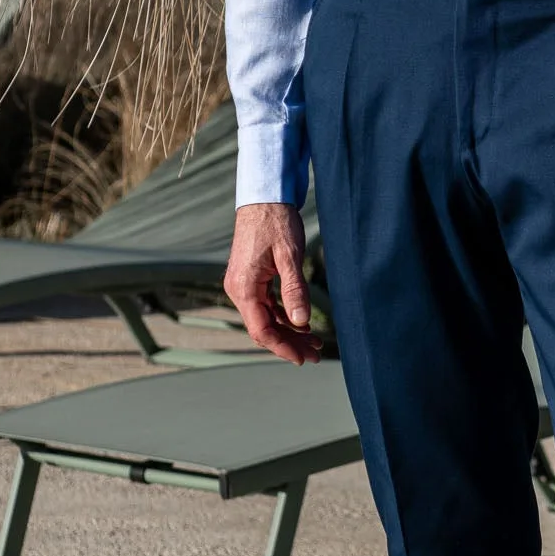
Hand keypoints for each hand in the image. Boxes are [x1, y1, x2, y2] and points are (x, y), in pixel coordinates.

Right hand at [225, 202, 320, 363]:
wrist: (264, 198)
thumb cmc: (275, 222)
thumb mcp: (289, 257)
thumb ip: (295, 291)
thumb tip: (301, 323)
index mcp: (244, 287)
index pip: (261, 330)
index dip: (283, 347)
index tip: (303, 358)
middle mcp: (238, 290)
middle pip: (263, 328)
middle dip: (289, 343)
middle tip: (316, 353)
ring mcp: (242, 285)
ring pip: (265, 318)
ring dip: (288, 331)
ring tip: (314, 341)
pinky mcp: (250, 279)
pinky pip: (265, 306)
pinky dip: (283, 316)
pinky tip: (301, 323)